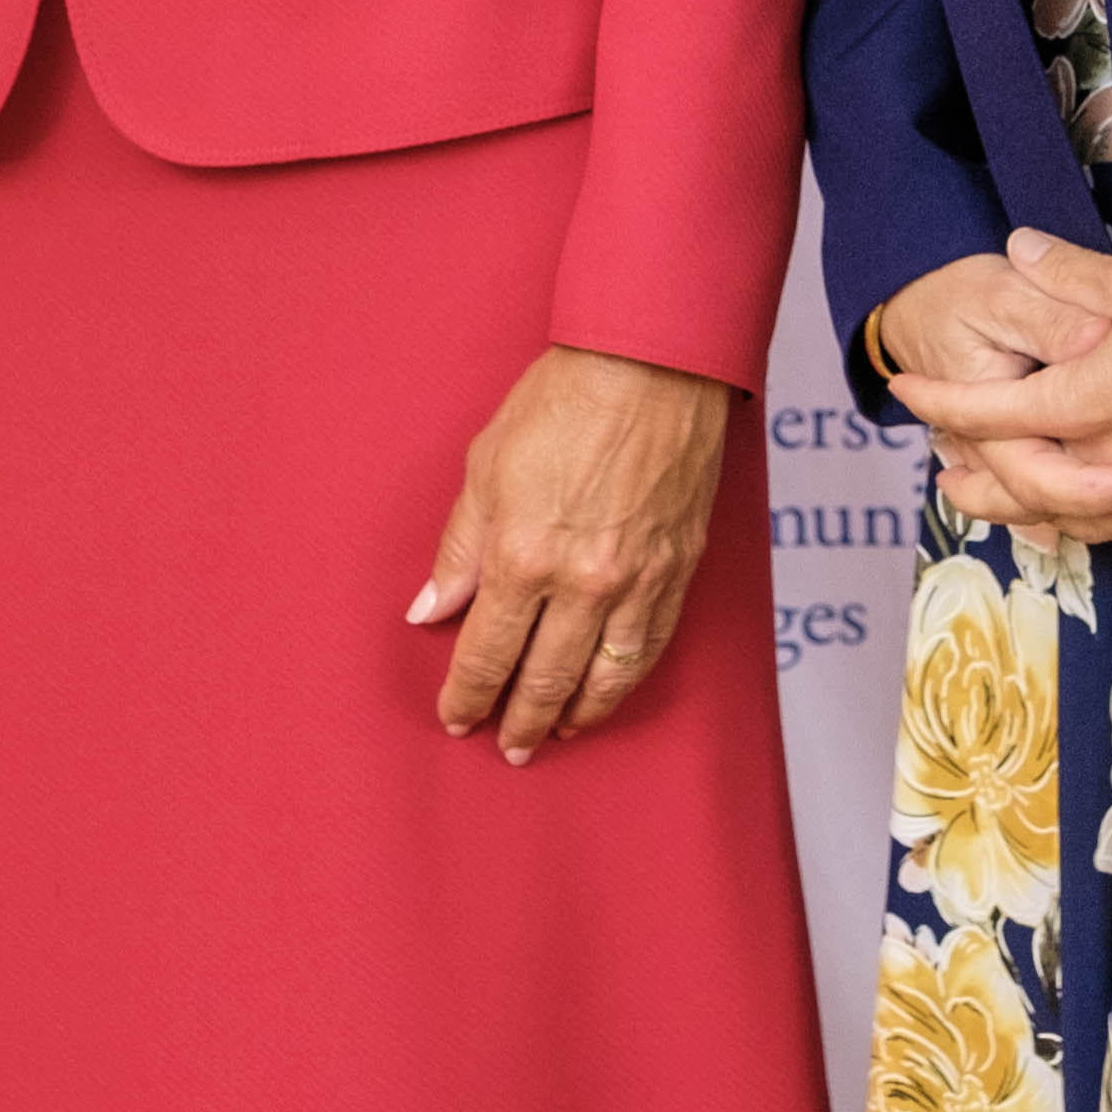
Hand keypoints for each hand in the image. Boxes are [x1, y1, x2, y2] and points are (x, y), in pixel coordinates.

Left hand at [411, 345, 735, 763]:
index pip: (488, 652)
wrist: (652, 364)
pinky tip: (608, 690)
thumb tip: (433, 608)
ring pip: (605, 677)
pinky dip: (625, 680)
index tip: (456, 716)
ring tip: (555, 732)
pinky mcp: (679, 570)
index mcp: (524, 556)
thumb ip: (460, 547)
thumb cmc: (565, 400)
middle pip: (545, 678)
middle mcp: (582, 582)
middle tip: (506, 746)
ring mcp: (637, 581)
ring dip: (574, 714)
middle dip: (518, 720)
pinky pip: (651, 647)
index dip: (468, 694)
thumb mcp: (486, 466)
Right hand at [872, 249, 1111, 532]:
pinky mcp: (1044, 460)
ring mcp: (1025, 466)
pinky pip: (1087, 506)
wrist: (922, 313)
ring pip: (1080, 520)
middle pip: (1068, 514)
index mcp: (989, 427)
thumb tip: (1096, 338)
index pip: (1035, 476)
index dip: (1089, 487)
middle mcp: (1006, 461)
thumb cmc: (959, 300)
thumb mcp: (1000, 294)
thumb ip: (1049, 317)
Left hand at [889, 230, 1111, 540]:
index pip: (993, 412)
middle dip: (982, 485)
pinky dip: (1101, 513)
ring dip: (1035, 510)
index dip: (943, 402)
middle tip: (945, 478)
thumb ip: (1069, 274)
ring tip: (1005, 503)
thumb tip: (1019, 247)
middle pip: (1028, 487)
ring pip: (1081, 511)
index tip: (906, 392)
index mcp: (1088, 400)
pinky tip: (1092, 504)